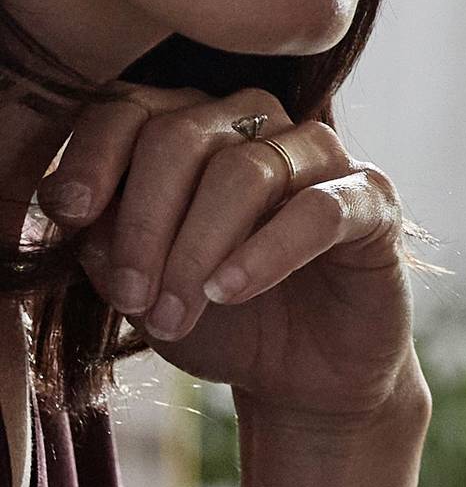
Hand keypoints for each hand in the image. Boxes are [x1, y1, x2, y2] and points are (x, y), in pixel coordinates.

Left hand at [45, 85, 418, 428]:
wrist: (305, 377)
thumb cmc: (222, 320)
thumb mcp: (142, 287)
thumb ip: (105, 243)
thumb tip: (74, 210)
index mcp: (194, 126)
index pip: (131, 109)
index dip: (94, 156)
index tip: (71, 215)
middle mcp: (258, 123)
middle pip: (182, 136)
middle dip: (145, 222)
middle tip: (130, 298)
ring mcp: (321, 157)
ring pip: (245, 171)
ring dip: (196, 250)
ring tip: (176, 314)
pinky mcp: (373, 200)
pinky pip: (316, 210)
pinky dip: (264, 252)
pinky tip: (229, 291)